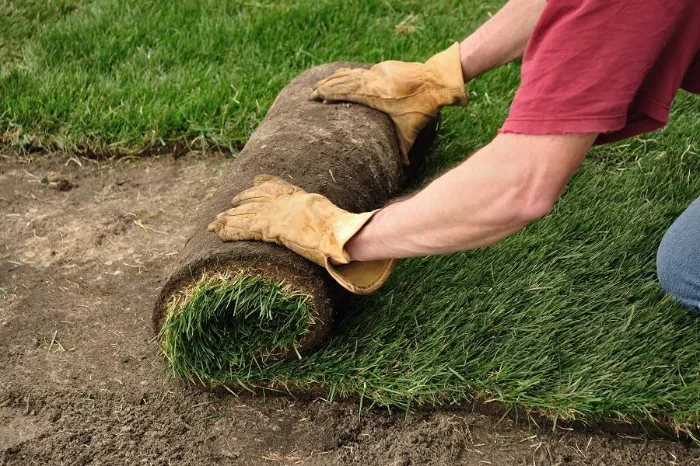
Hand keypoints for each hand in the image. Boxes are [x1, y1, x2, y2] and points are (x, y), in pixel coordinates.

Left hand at [208, 175, 395, 293]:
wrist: (339, 234)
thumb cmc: (343, 231)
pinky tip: (218, 231)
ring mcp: (276, 214)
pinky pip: (243, 229)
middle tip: (228, 205)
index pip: (277, 187)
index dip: (263, 185)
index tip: (254, 182)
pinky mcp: (269, 228)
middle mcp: (285, 202)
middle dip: (241, 202)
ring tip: (213, 222)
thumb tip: (339, 235)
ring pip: (246, 213)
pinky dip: (229, 230)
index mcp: (300, 198)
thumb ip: (327, 220)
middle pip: (257, 199)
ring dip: (228, 218)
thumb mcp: (334, 219)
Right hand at [312, 43, 467, 163]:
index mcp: (372, 95)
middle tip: (311, 93)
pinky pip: (361, 71)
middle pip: (342, 81)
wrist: (437, 81)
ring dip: (335, 78)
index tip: (314, 98)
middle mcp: (371, 81)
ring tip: (321, 83)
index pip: (343, 92)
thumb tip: (404, 169)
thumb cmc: (423, 107)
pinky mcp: (385, 67)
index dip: (327, 94)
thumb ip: (404, 148)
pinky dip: (349, 74)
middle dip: (325, 86)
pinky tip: (343, 75)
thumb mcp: (410, 130)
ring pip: (350, 74)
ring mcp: (378, 71)